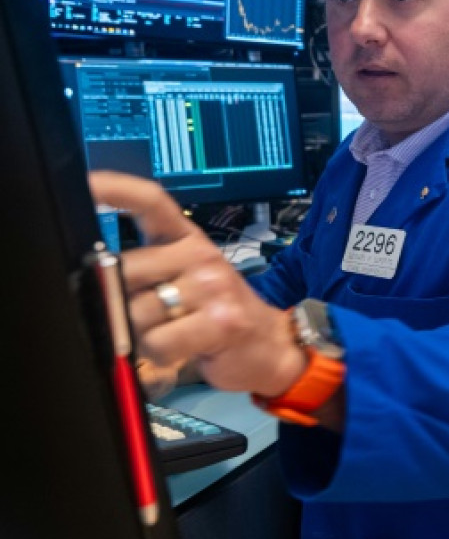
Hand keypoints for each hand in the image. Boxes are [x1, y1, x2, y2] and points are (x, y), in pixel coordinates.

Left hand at [90, 171, 304, 398]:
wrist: (270, 344)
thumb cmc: (215, 314)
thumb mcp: (182, 282)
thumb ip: (143, 275)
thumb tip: (96, 283)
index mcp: (187, 240)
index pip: (152, 203)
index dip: (118, 190)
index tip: (89, 182)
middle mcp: (201, 255)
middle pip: (126, 270)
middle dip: (120, 303)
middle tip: (147, 318)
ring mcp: (213, 287)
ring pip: (137, 312)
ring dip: (140, 336)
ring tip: (170, 335)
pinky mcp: (221, 322)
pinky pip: (159, 342)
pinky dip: (160, 356)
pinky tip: (181, 351)